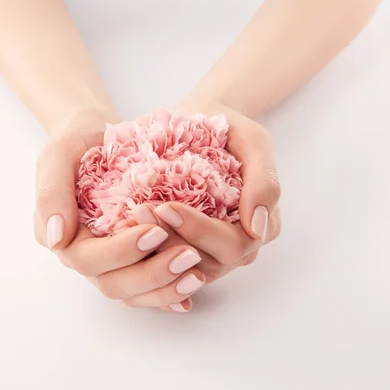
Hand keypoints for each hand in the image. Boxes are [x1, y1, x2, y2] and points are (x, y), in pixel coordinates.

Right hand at [34, 108, 205, 311]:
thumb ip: (52, 194)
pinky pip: (150, 286)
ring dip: (166, 287)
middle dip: (152, 274)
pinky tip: (194, 286)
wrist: (97, 137)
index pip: (91, 260)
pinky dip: (171, 290)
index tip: (156, 231)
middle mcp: (88, 258)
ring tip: (198, 274)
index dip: (123, 251)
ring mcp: (112, 262)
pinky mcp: (134, 260)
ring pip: (134, 292)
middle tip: (189, 256)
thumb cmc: (77, 144)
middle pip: (115, 284)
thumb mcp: (58, 156)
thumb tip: (56, 238)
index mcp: (66, 239)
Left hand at [119, 99, 281, 295]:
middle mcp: (239, 247)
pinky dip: (147, 251)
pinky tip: (125, 231)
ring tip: (129, 220)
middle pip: (207, 264)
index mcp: (261, 226)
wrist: (204, 120)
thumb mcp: (253, 141)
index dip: (199, 232)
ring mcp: (213, 252)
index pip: (232, 246)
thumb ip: (264, 181)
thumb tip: (257, 229)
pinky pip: (168, 263)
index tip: (165, 206)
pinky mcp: (187, 249)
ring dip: (154, 248)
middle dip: (170, 241)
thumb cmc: (230, 128)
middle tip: (138, 212)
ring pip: (184, 269)